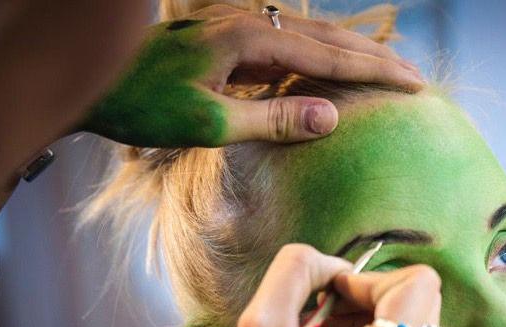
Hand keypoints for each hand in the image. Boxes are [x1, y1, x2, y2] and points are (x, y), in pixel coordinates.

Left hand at [83, 4, 424, 146]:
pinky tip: (328, 73)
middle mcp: (250, 24)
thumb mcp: (209, 123)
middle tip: (415, 76)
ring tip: (384, 70)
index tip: (415, 84)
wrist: (90, 79)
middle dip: (375, 57)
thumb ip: (273, 119)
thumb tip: (332, 117)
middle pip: (328, 37)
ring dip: (350, 54)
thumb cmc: (142, 105)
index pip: (330, 56)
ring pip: (310, 37)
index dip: (376, 71)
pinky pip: (287, 47)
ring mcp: (239, 29)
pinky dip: (319, 59)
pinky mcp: (228, 40)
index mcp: (251, 40)